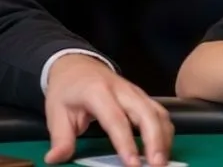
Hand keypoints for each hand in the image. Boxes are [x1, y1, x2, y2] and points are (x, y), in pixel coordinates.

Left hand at [44, 54, 173, 165]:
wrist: (78, 67)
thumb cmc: (68, 91)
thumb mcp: (56, 113)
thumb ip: (60, 138)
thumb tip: (55, 159)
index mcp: (98, 92)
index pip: (116, 119)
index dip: (126, 143)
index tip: (132, 164)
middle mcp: (122, 90)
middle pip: (146, 113)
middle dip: (155, 140)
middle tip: (157, 164)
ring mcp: (136, 92)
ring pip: (158, 112)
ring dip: (164, 137)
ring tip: (162, 160)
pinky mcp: (143, 97)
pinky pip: (160, 112)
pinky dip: (165, 131)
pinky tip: (164, 147)